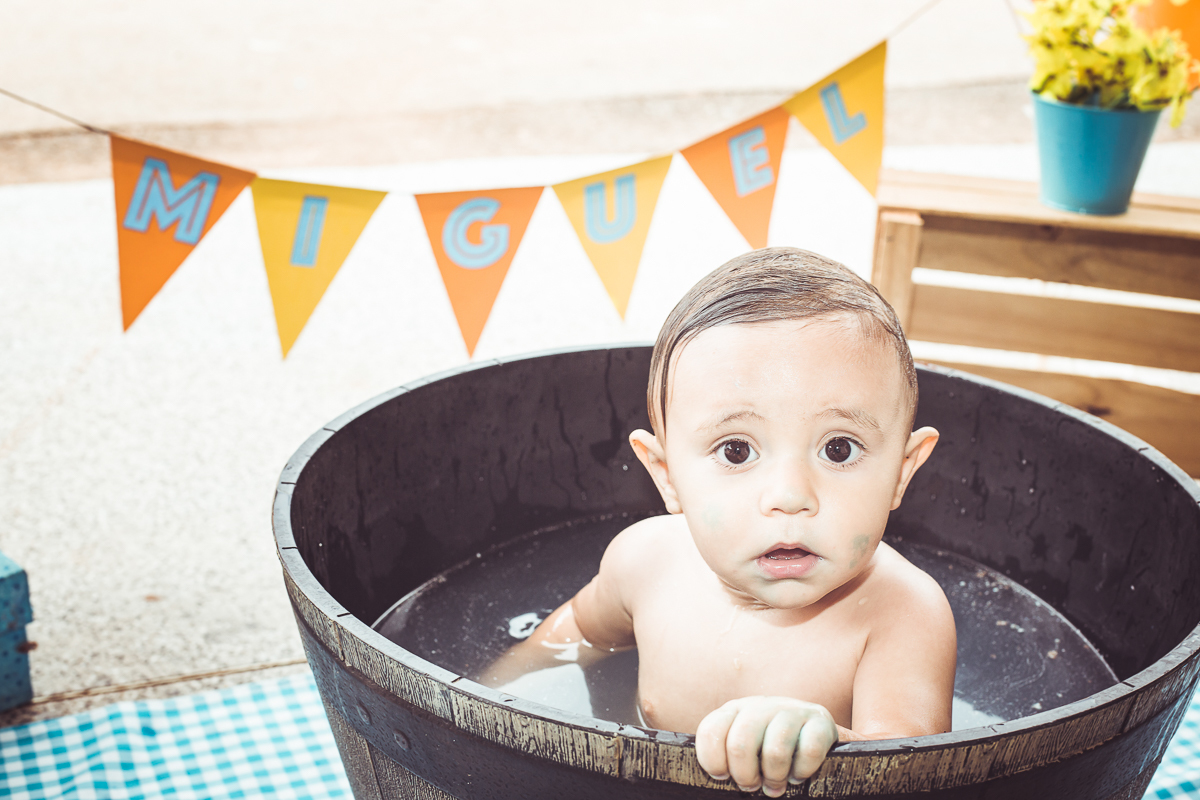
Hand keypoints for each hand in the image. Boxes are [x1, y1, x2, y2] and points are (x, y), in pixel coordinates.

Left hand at [695, 696, 837, 796]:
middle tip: (753, 785)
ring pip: (775, 751)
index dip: (713, 762)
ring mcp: (791, 710)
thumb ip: (726, 753)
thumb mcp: (743, 744)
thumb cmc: (768, 745)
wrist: (812, 728)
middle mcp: (761, 705)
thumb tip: (719, 776)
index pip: (710, 732)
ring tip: (776, 784)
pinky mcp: (819, 721)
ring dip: (774, 777)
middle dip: (745, 775)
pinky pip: (809, 751)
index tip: (724, 775)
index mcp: (735, 709)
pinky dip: (802, 771)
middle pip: (740, 744)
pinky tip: (798, 774)